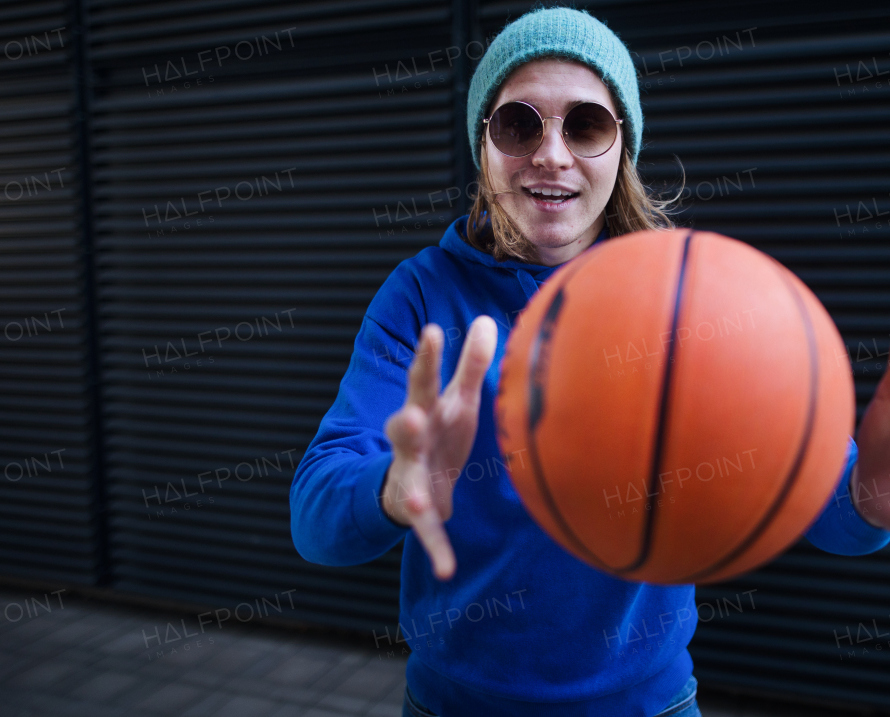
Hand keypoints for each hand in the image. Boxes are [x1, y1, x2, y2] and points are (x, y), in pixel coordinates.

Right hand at [381, 315, 497, 579]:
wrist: (412, 488)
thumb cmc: (442, 435)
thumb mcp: (457, 399)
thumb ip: (471, 363)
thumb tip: (484, 319)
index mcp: (426, 411)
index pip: (424, 380)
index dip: (428, 358)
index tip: (432, 332)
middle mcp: (412, 442)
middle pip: (405, 428)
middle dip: (406, 421)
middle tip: (409, 415)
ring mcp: (410, 478)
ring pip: (406, 481)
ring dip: (409, 489)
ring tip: (414, 498)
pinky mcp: (419, 514)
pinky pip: (428, 533)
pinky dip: (437, 550)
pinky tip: (447, 569)